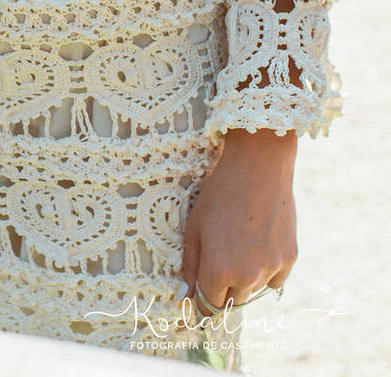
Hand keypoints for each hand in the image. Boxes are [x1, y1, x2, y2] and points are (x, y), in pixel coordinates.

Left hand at [181, 128, 297, 316]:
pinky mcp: (290, 259)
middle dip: (220, 290)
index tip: (196, 299)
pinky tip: (256, 245)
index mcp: (219, 270)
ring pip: (252, 291)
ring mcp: (272, 268)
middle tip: (216, 262)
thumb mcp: (194, 229)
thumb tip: (186, 297)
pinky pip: (273, 280)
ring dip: (242, 280)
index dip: (199, 303)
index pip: (207, 306)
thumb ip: (190, 267)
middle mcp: (248, 276)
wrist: (259, 169)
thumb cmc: (219, 196)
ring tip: (236, 245)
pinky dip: (264, 272)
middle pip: (230, 302)